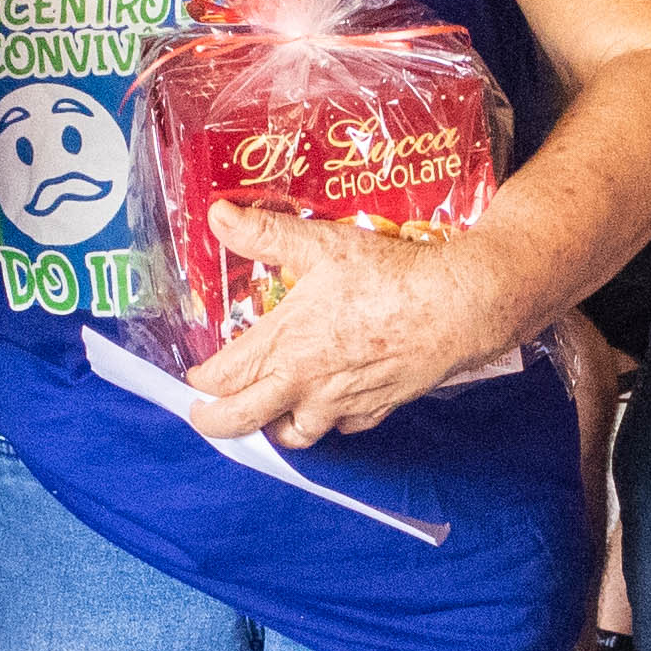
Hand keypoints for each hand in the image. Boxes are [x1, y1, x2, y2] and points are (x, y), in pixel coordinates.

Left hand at [176, 206, 534, 446]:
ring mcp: (341, 403)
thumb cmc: (390, 275)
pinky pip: (340, 427)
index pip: (222, 377)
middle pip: (242, 420)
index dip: (200, 380)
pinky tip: (327, 400)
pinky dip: (326, 419)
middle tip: (205, 416)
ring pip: (293, 435)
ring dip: (272, 426)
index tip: (193, 376)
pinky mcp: (375, 410)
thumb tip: (218, 215)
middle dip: (215, 422)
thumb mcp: (322, 244)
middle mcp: (307, 384)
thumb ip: (264, 233)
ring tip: (266, 411)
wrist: (457, 307)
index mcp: (286, 345)